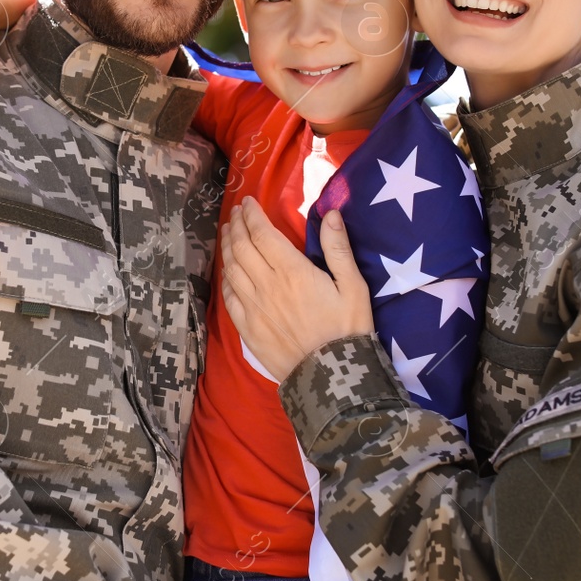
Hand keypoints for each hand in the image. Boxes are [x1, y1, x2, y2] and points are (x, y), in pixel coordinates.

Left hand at [222, 199, 373, 380]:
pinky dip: (226, 278)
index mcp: (292, 271)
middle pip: (243, 247)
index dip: (252, 215)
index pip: (263, 234)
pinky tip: (228, 271)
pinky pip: (229, 297)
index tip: (248, 202)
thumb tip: (330, 214)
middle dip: (237, 226)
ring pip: (232, 269)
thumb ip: (339, 249)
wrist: (331, 378)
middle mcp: (267, 286)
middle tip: (236, 214)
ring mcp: (253, 308)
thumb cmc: (347, 330)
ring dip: (228, 247)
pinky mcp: (248, 329)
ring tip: (228, 233)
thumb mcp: (354, 287)